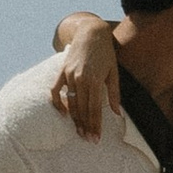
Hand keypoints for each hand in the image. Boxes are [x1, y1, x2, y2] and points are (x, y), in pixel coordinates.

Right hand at [50, 16, 122, 138]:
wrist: (91, 31)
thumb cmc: (106, 52)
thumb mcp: (114, 71)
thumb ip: (114, 93)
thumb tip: (116, 113)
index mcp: (94, 80)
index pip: (94, 109)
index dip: (95, 125)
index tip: (96, 138)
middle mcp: (80, 79)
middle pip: (81, 109)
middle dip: (85, 126)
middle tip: (88, 140)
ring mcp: (69, 75)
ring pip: (70, 103)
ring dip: (74, 119)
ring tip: (78, 132)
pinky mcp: (62, 71)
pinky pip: (55, 91)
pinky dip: (57, 103)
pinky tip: (63, 113)